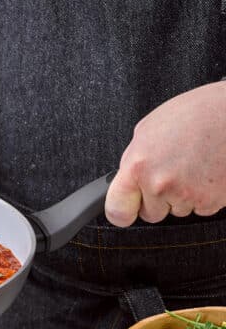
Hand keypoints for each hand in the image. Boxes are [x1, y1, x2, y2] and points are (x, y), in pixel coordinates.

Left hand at [105, 81, 225, 226]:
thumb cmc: (196, 114)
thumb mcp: (149, 129)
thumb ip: (133, 159)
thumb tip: (126, 180)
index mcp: (138, 165)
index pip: (117, 209)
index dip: (122, 211)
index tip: (128, 209)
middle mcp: (159, 184)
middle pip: (150, 214)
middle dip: (158, 199)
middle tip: (173, 171)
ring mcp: (186, 195)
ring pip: (177, 211)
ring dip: (182, 195)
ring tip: (193, 165)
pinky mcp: (211, 201)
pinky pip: (200, 209)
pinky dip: (204, 195)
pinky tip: (207, 172)